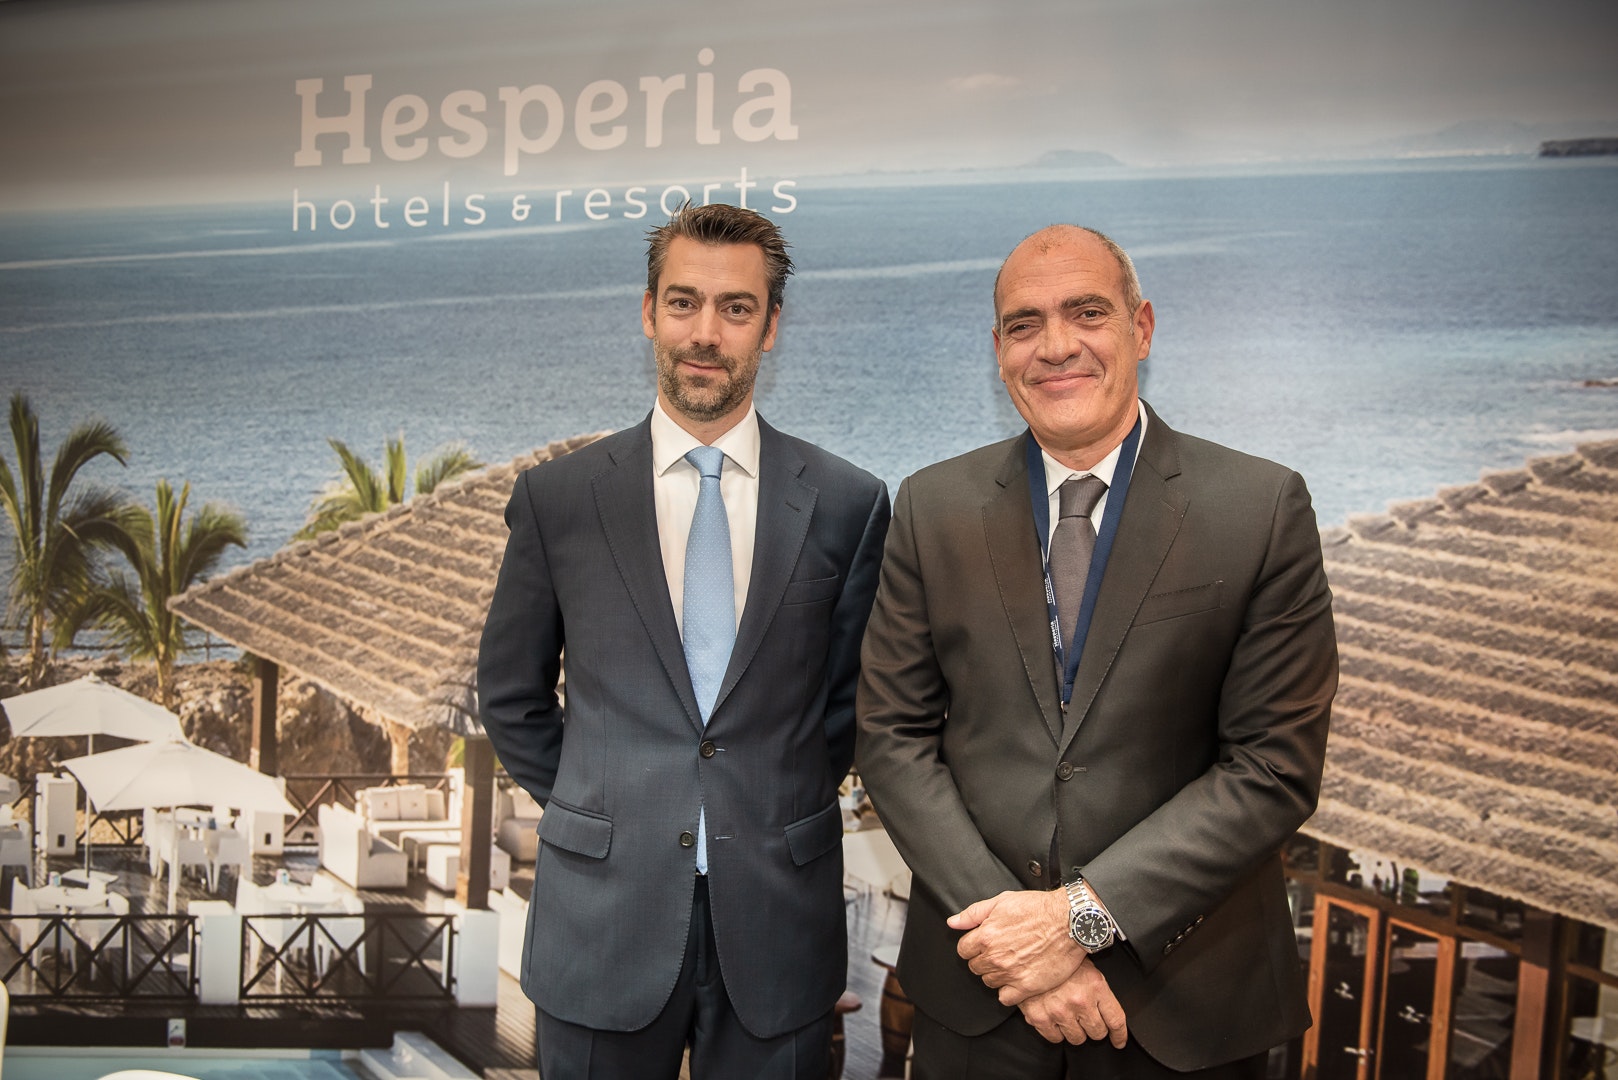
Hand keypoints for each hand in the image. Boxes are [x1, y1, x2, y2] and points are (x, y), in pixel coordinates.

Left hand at [948, 890, 1082, 1004]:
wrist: (1069, 921)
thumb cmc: (1039, 908)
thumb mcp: (1002, 901)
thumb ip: (973, 914)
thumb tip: (953, 922)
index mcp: (986, 935)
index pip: (963, 950)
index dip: (973, 947)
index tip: (983, 945)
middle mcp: (995, 957)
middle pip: (975, 967)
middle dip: (984, 960)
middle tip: (1001, 952)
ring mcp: (1010, 973)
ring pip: (989, 982)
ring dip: (997, 975)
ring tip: (1012, 963)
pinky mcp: (1026, 987)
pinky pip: (1005, 998)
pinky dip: (1009, 992)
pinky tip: (1017, 979)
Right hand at [1018, 958, 1128, 1046]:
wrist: (1027, 950)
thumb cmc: (1057, 956)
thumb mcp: (1085, 966)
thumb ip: (1099, 989)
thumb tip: (1108, 1011)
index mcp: (1095, 986)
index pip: (1116, 1020)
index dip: (1119, 1035)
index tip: (1118, 1041)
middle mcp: (1080, 1000)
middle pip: (1098, 1033)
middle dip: (1094, 1027)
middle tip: (1086, 1017)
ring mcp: (1060, 1011)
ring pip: (1077, 1038)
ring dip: (1075, 1030)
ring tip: (1068, 1015)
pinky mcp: (1040, 1018)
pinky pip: (1055, 1038)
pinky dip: (1056, 1031)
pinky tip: (1054, 1018)